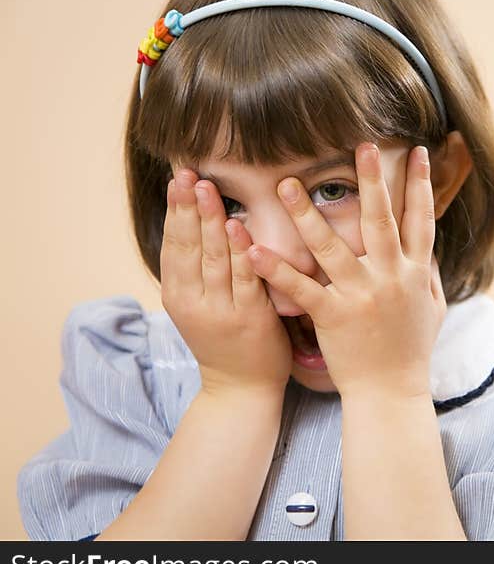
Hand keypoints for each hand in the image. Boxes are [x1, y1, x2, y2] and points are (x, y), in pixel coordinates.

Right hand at [159, 166, 292, 397]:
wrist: (241, 389)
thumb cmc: (224, 339)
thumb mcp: (199, 304)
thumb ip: (197, 268)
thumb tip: (194, 220)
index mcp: (178, 295)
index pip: (173, 244)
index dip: (174, 211)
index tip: (177, 177)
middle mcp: (194, 302)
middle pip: (189, 247)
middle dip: (188, 208)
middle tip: (188, 174)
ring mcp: (221, 311)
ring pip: (214, 259)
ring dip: (210, 222)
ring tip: (207, 189)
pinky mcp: (249, 320)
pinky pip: (246, 280)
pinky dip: (242, 252)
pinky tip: (239, 227)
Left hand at [247, 142, 445, 399]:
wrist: (391, 394)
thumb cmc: (411, 352)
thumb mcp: (432, 310)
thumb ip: (428, 275)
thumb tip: (427, 249)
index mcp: (413, 274)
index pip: (420, 221)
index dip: (421, 186)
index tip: (419, 152)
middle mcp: (389, 279)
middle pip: (380, 222)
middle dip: (373, 182)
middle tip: (362, 146)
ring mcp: (360, 296)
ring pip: (332, 248)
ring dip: (307, 214)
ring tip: (286, 184)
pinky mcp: (332, 316)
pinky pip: (300, 288)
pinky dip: (277, 269)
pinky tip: (254, 248)